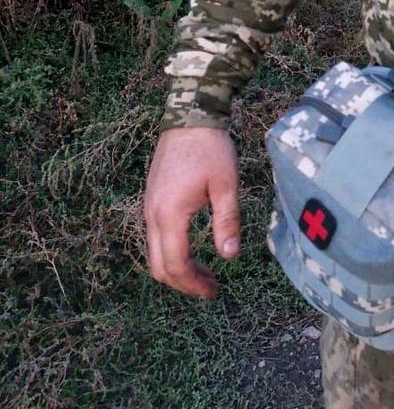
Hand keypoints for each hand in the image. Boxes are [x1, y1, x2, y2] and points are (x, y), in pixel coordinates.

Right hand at [144, 127, 240, 297]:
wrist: (189, 116)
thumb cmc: (211, 149)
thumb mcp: (226, 185)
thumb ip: (227, 221)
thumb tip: (229, 257)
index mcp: (170, 215)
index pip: (176, 265)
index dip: (194, 284)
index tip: (214, 291)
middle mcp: (152, 215)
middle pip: (159, 266)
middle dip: (184, 283)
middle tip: (211, 287)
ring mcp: (149, 207)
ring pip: (154, 253)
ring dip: (177, 268)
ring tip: (205, 272)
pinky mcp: (152, 200)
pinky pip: (155, 238)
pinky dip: (171, 252)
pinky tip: (192, 249)